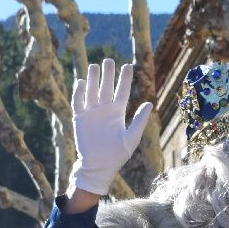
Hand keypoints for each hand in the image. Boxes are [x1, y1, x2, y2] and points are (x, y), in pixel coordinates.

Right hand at [69, 57, 152, 196]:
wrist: (98, 166)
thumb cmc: (117, 155)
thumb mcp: (131, 138)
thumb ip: (139, 120)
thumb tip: (150, 103)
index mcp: (118, 112)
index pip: (122, 91)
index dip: (124, 79)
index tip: (127, 66)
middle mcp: (105, 110)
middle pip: (106, 87)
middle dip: (107, 74)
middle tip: (109, 61)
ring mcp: (92, 113)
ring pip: (92, 91)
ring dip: (92, 79)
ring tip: (94, 66)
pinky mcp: (80, 119)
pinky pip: (78, 102)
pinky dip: (79, 92)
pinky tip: (80, 82)